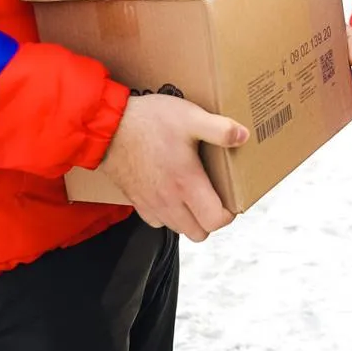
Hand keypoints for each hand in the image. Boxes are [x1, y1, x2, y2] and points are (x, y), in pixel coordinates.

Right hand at [96, 92, 248, 241]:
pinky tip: (171, 193)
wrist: (107, 127)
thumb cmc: (149, 121)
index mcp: (187, 184)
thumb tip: (243, 136)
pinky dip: (167, 215)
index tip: (230, 198)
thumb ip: (220, 129)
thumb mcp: (190, 117)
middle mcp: (169, 201)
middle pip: (198, 233)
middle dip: (210, 220)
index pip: (214, 221)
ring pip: (177, 229)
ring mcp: (150, 204)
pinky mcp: (136, 201)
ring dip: (189, 219)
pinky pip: (157, 221)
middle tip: (214, 196)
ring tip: (194, 194)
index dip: (228, 214)